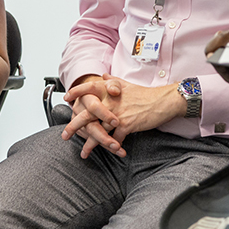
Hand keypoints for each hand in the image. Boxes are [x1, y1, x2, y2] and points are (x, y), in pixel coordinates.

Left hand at [62, 75, 181, 158]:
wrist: (163, 101)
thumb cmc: (146, 94)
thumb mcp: (127, 84)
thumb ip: (113, 80)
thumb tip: (104, 75)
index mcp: (109, 90)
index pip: (89, 88)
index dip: (77, 93)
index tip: (66, 99)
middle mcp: (111, 101)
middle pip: (87, 114)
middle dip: (74, 126)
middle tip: (65, 135)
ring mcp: (118, 113)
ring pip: (98, 131)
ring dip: (90, 144)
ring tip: (84, 152)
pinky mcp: (126, 124)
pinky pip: (115, 139)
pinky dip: (112, 147)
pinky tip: (111, 152)